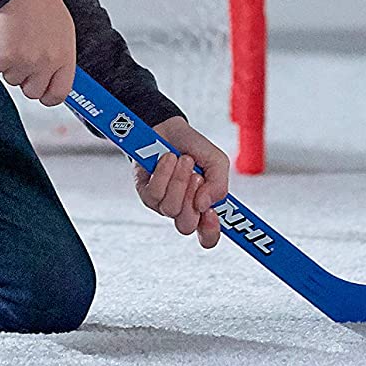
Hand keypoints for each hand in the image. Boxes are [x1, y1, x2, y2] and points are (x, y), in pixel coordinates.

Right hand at [0, 0, 75, 105]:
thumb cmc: (40, 1)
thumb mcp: (63, 30)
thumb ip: (60, 56)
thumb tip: (56, 75)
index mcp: (65, 56)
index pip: (59, 93)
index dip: (48, 96)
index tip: (43, 93)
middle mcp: (47, 62)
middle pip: (33, 92)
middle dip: (26, 79)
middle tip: (23, 60)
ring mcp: (26, 61)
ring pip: (13, 80)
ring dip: (11, 65)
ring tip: (15, 41)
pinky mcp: (6, 57)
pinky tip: (5, 38)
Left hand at [133, 116, 230, 248]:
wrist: (169, 127)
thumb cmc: (193, 147)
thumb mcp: (217, 161)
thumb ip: (219, 185)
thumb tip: (204, 205)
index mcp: (203, 208)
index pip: (208, 237)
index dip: (210, 232)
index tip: (211, 213)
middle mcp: (183, 210)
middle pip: (186, 225)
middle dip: (192, 197)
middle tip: (197, 175)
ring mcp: (163, 204)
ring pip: (170, 208)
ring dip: (178, 180)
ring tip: (183, 160)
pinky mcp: (146, 193)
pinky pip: (154, 193)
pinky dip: (163, 173)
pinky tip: (168, 159)